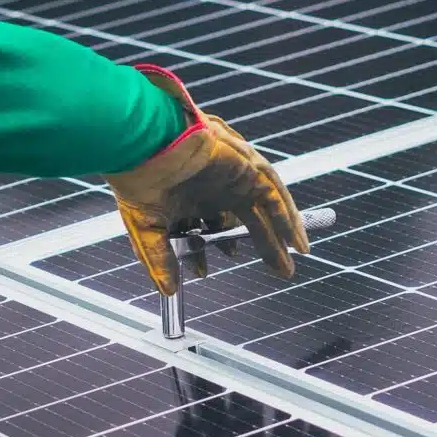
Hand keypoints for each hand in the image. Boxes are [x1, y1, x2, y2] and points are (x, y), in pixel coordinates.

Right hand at [103, 66, 305, 297]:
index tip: (204, 271)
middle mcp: (215, 185)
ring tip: (291, 261)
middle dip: (264, 246)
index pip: (209, 226)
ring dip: (280, 234)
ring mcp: (233, 175)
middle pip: (247, 219)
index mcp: (192, 195)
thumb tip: (168, 291)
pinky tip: (296, 242)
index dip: (209, 250)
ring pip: (264, 206)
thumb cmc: (140, 178)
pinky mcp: (246, 167)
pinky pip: (273, 194)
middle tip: (279, 270)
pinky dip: (287, 217)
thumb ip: (161, 260)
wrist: (144, 145)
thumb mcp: (148, 229)